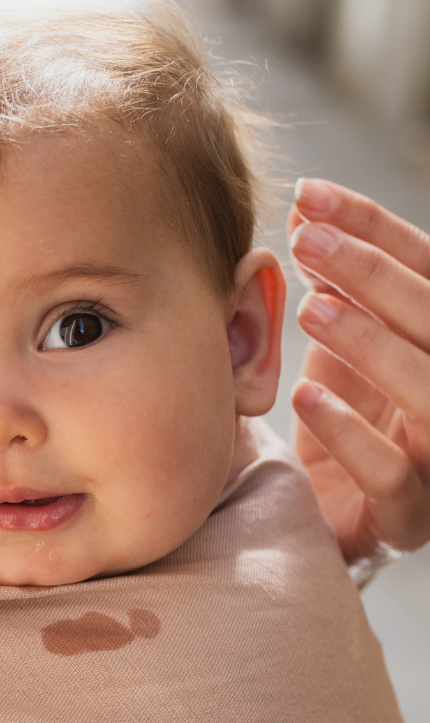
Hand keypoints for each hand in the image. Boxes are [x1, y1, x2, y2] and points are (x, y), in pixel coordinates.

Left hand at [288, 178, 429, 564]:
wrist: (332, 527)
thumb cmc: (345, 432)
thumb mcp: (338, 356)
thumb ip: (333, 295)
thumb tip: (308, 216)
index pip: (428, 272)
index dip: (375, 229)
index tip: (312, 195)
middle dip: (374, 275)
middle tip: (308, 242)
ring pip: (428, 395)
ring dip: (370, 345)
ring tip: (309, 308)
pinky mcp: (409, 519)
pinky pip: (393, 476)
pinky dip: (350, 433)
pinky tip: (305, 396)